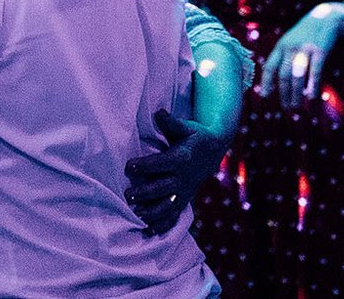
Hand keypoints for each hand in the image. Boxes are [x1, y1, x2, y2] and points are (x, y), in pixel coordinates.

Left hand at [125, 109, 225, 235]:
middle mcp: (184, 177)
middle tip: (128, 195)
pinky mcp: (185, 198)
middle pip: (164, 187)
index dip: (146, 165)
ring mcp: (185, 190)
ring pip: (169, 205)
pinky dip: (164, 223)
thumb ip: (170, 122)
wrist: (214, 150)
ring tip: (136, 215)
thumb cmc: (194, 135)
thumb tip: (159, 112)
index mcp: (182, 158)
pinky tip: (150, 230)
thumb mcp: (185, 127)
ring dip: (153, 212)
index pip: (162, 163)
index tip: (129, 167)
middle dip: (146, 192)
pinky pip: (175, 214)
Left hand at [257, 2, 343, 108]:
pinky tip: (311, 97)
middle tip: (286, 108)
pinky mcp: (319, 51)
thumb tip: (278, 79)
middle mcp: (289, 48)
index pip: (270, 67)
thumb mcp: (291, 42)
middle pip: (283, 75)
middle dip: (283, 94)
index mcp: (280, 47)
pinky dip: (312, 85)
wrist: (326, 18)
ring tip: (297, 107)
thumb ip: (284, 58)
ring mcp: (304, 49)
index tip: (265, 96)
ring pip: (296, 75)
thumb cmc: (306, 35)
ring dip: (296, 94)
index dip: (266, 82)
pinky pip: (314, 71)